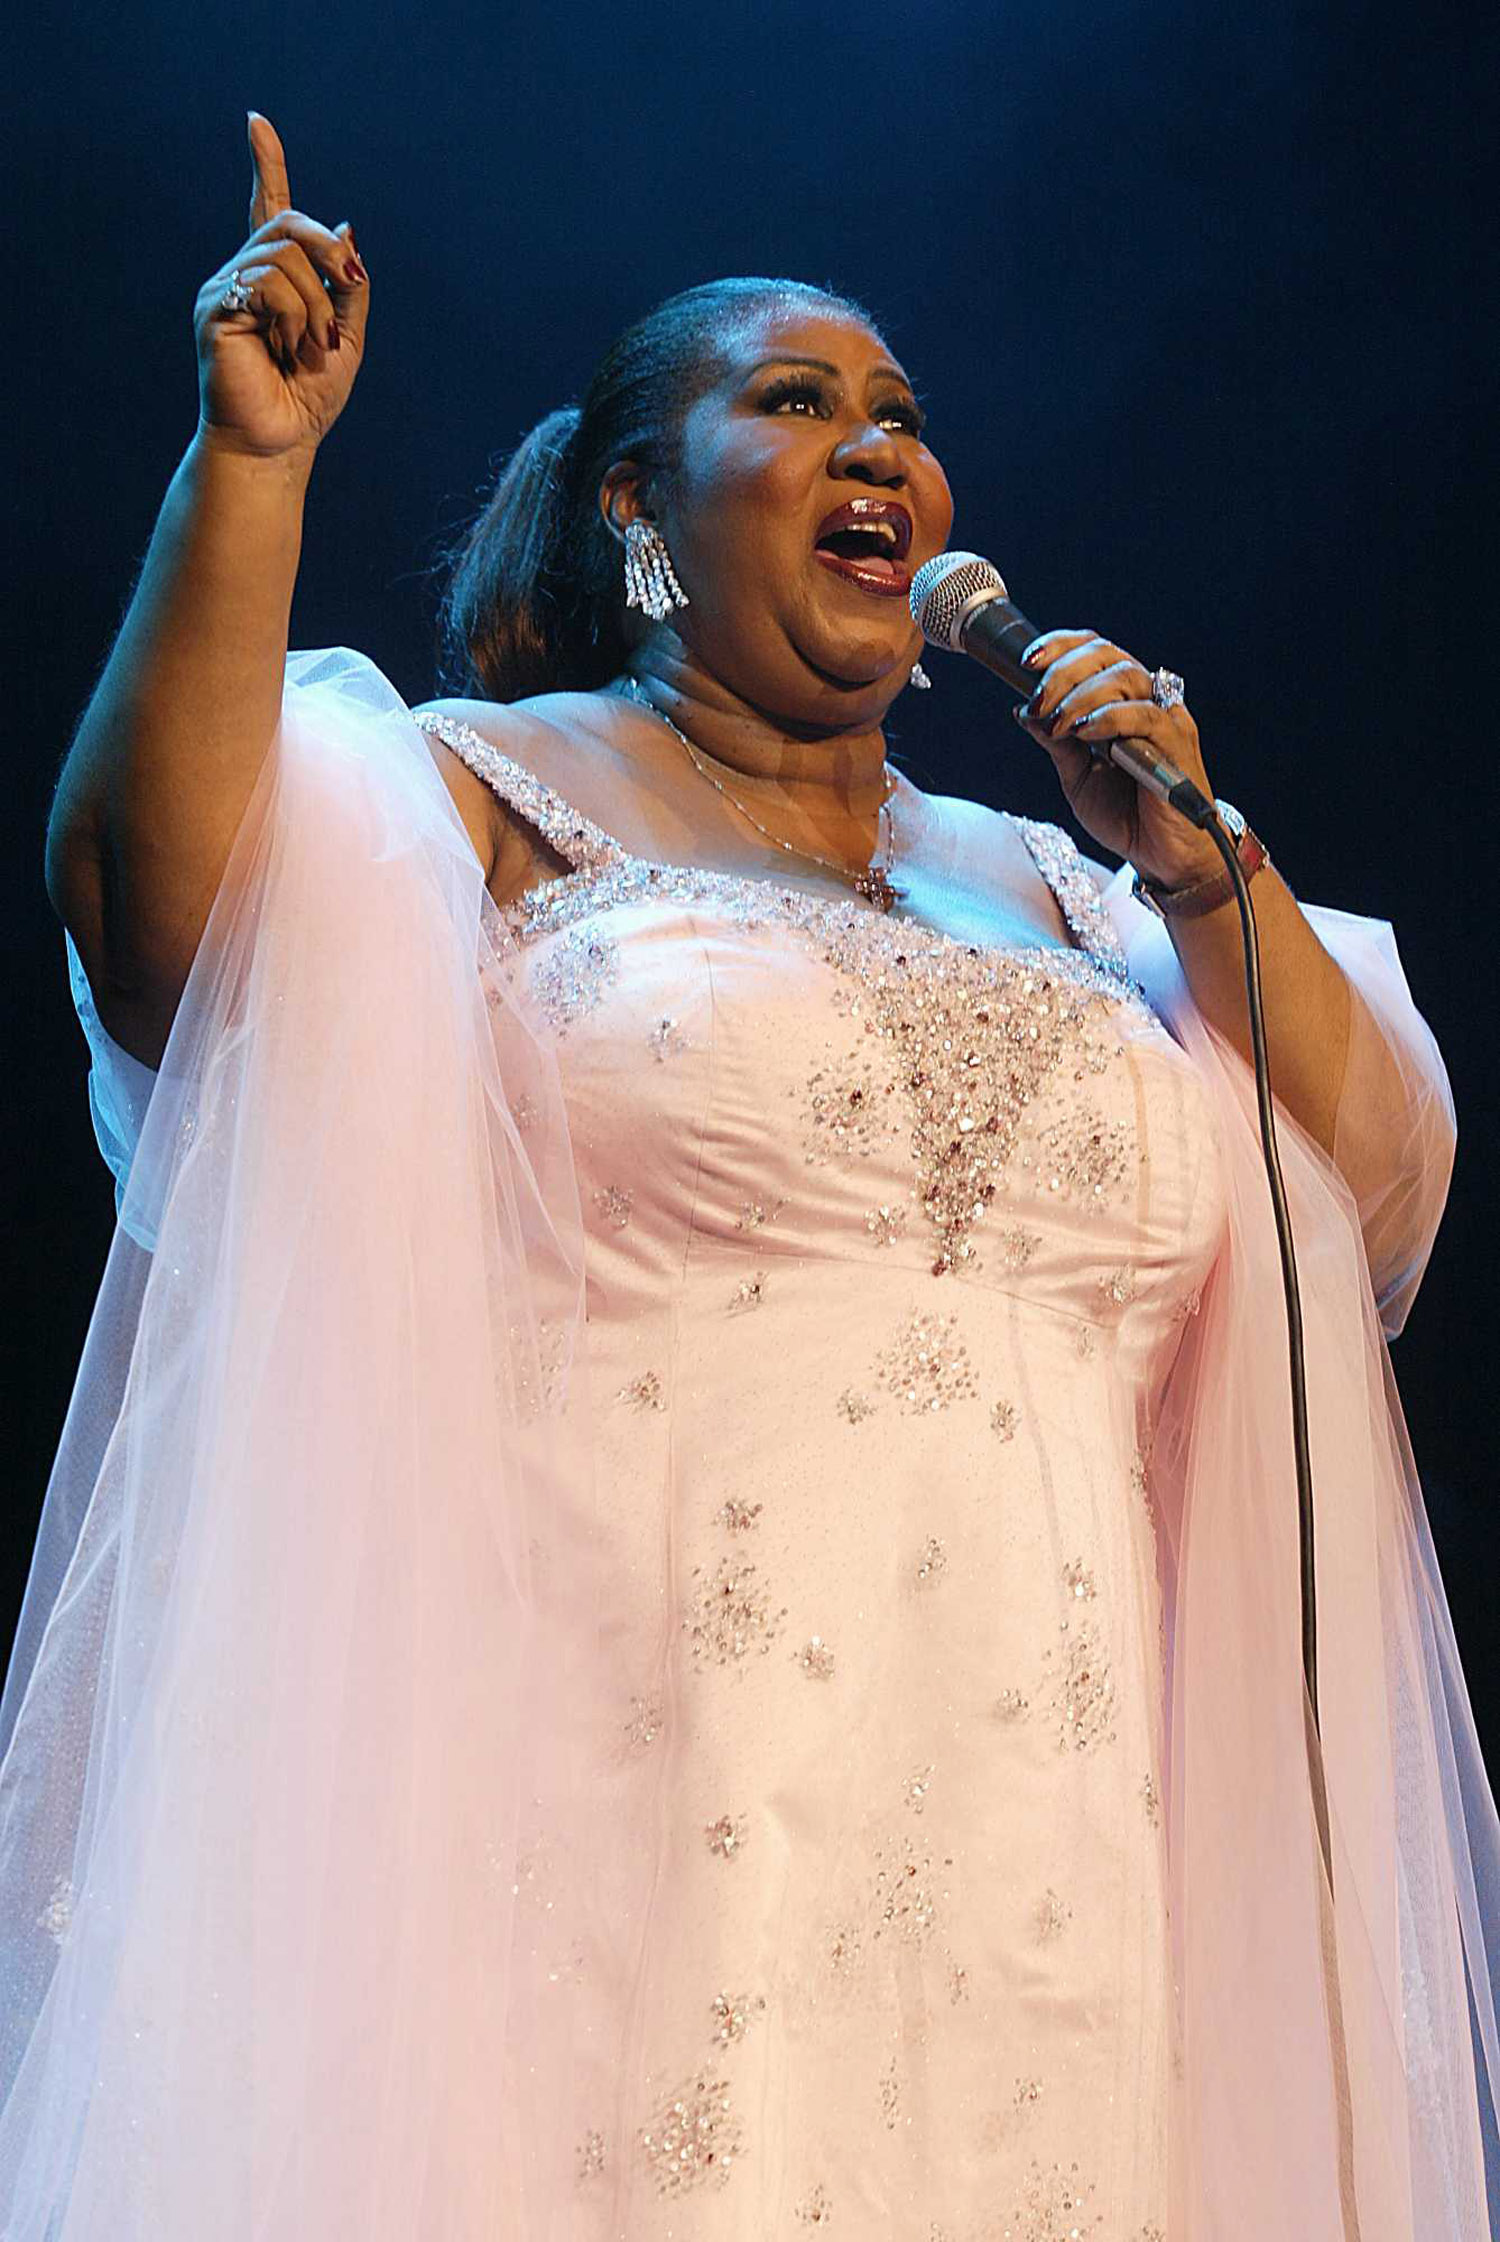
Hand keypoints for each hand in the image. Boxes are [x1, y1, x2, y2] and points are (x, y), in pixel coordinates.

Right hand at [193, 112, 369, 461]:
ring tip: (310, 350)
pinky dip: (294, 316)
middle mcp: (244, 273)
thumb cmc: (307, 399)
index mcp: (274, 277)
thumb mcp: (347, 337)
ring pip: (286, 257)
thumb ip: (349, 285)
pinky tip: (287, 349)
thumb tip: (346, 227)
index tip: (255, 121)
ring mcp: (226, 287)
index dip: (265, 164)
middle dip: (331, 258)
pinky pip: (267, 283)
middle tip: (344, 302)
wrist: (277, 444)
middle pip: (291, 225)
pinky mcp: (216, 307)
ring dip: (318, 306)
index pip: (267, 208)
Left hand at [1013, 630, 1222, 889]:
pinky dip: (1109, 718)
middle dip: (1064, 670)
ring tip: (1058, 724)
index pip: (1095, 651)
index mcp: (1121, 701)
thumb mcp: (1077, 776)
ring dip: (1081, 695)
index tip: (1026, 661)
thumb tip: (1022, 709)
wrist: (1160, 858)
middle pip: (1108, 654)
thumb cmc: (1124, 815)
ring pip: (1126, 677)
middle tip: (1038, 699)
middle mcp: (1146, 701)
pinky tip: (1084, 732)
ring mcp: (1165, 719)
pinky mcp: (1178, 743)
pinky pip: (1145, 716)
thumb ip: (1056, 742)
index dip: (1061, 646)